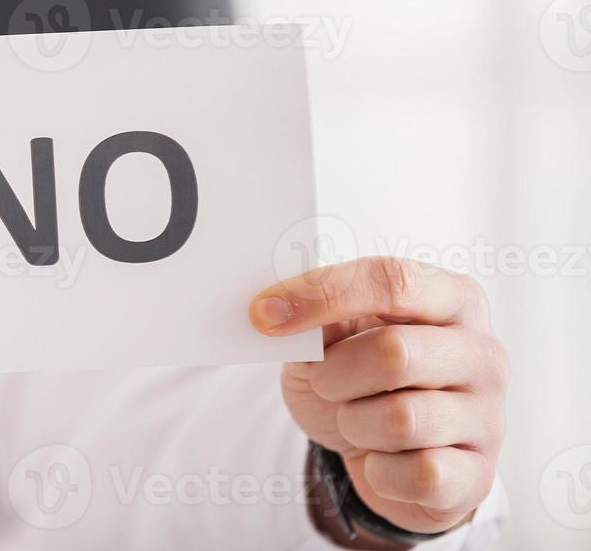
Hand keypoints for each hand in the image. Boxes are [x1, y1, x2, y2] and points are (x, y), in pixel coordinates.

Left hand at [249, 257, 506, 535]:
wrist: (381, 453)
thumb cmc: (359, 379)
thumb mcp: (334, 336)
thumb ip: (320, 315)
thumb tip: (277, 308)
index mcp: (452, 299)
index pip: (391, 281)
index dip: (321, 295)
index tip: (265, 314)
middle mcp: (483, 353)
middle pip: (395, 352)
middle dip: (336, 373)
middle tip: (323, 381)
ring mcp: (489, 417)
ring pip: (402, 420)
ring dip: (354, 423)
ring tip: (356, 420)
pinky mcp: (480, 474)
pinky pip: (416, 474)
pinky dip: (380, 471)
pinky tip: (381, 459)